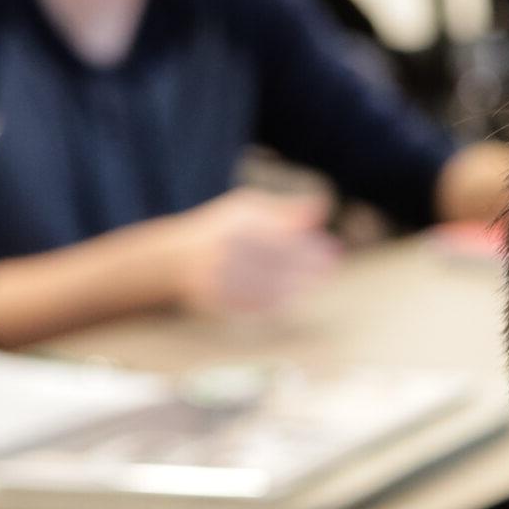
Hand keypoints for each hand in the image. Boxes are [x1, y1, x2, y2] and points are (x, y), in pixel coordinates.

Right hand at [164, 190, 340, 318]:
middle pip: (276, 261)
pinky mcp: (214, 299)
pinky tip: (293, 296)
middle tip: (330, 267)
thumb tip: (323, 205)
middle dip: (308, 265)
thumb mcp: (248, 209)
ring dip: (297, 285)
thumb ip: (285, 211)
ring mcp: (217, 276)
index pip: (279, 234)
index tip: (334, 247)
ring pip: (267, 285)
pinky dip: (277, 300)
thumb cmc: (222, 230)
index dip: (309, 243)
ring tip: (315, 282)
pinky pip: (252, 303)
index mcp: (233, 223)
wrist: (175, 260)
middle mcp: (223, 249)